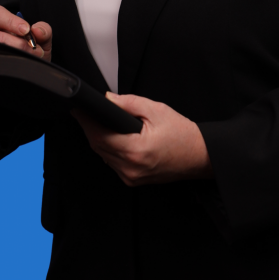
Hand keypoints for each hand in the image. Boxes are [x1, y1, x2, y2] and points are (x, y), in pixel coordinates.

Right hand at [0, 5, 52, 60]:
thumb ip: (43, 29)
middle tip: (35, 48)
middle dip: (19, 44)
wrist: (35, 65)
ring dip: (20, 55)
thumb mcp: (42, 35)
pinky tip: (27, 64)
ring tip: (35, 56)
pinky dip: (17, 65)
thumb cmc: (35, 46)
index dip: (11, 22)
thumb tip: (37, 30)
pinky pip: (1, 66)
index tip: (27, 30)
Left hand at [71, 92, 212, 185]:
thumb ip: (129, 103)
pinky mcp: (133, 181)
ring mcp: (131, 177)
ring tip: (100, 123)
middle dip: (90, 128)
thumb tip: (108, 99)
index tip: (79, 109)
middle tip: (86, 112)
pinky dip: (109, 150)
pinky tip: (114, 138)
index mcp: (135, 150)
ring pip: (103, 156)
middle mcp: (130, 168)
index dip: (86, 121)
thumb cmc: (182, 134)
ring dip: (99, 139)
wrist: (199, 155)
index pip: (99, 136)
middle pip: (98, 147)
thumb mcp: (156, 110)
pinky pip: (113, 163)